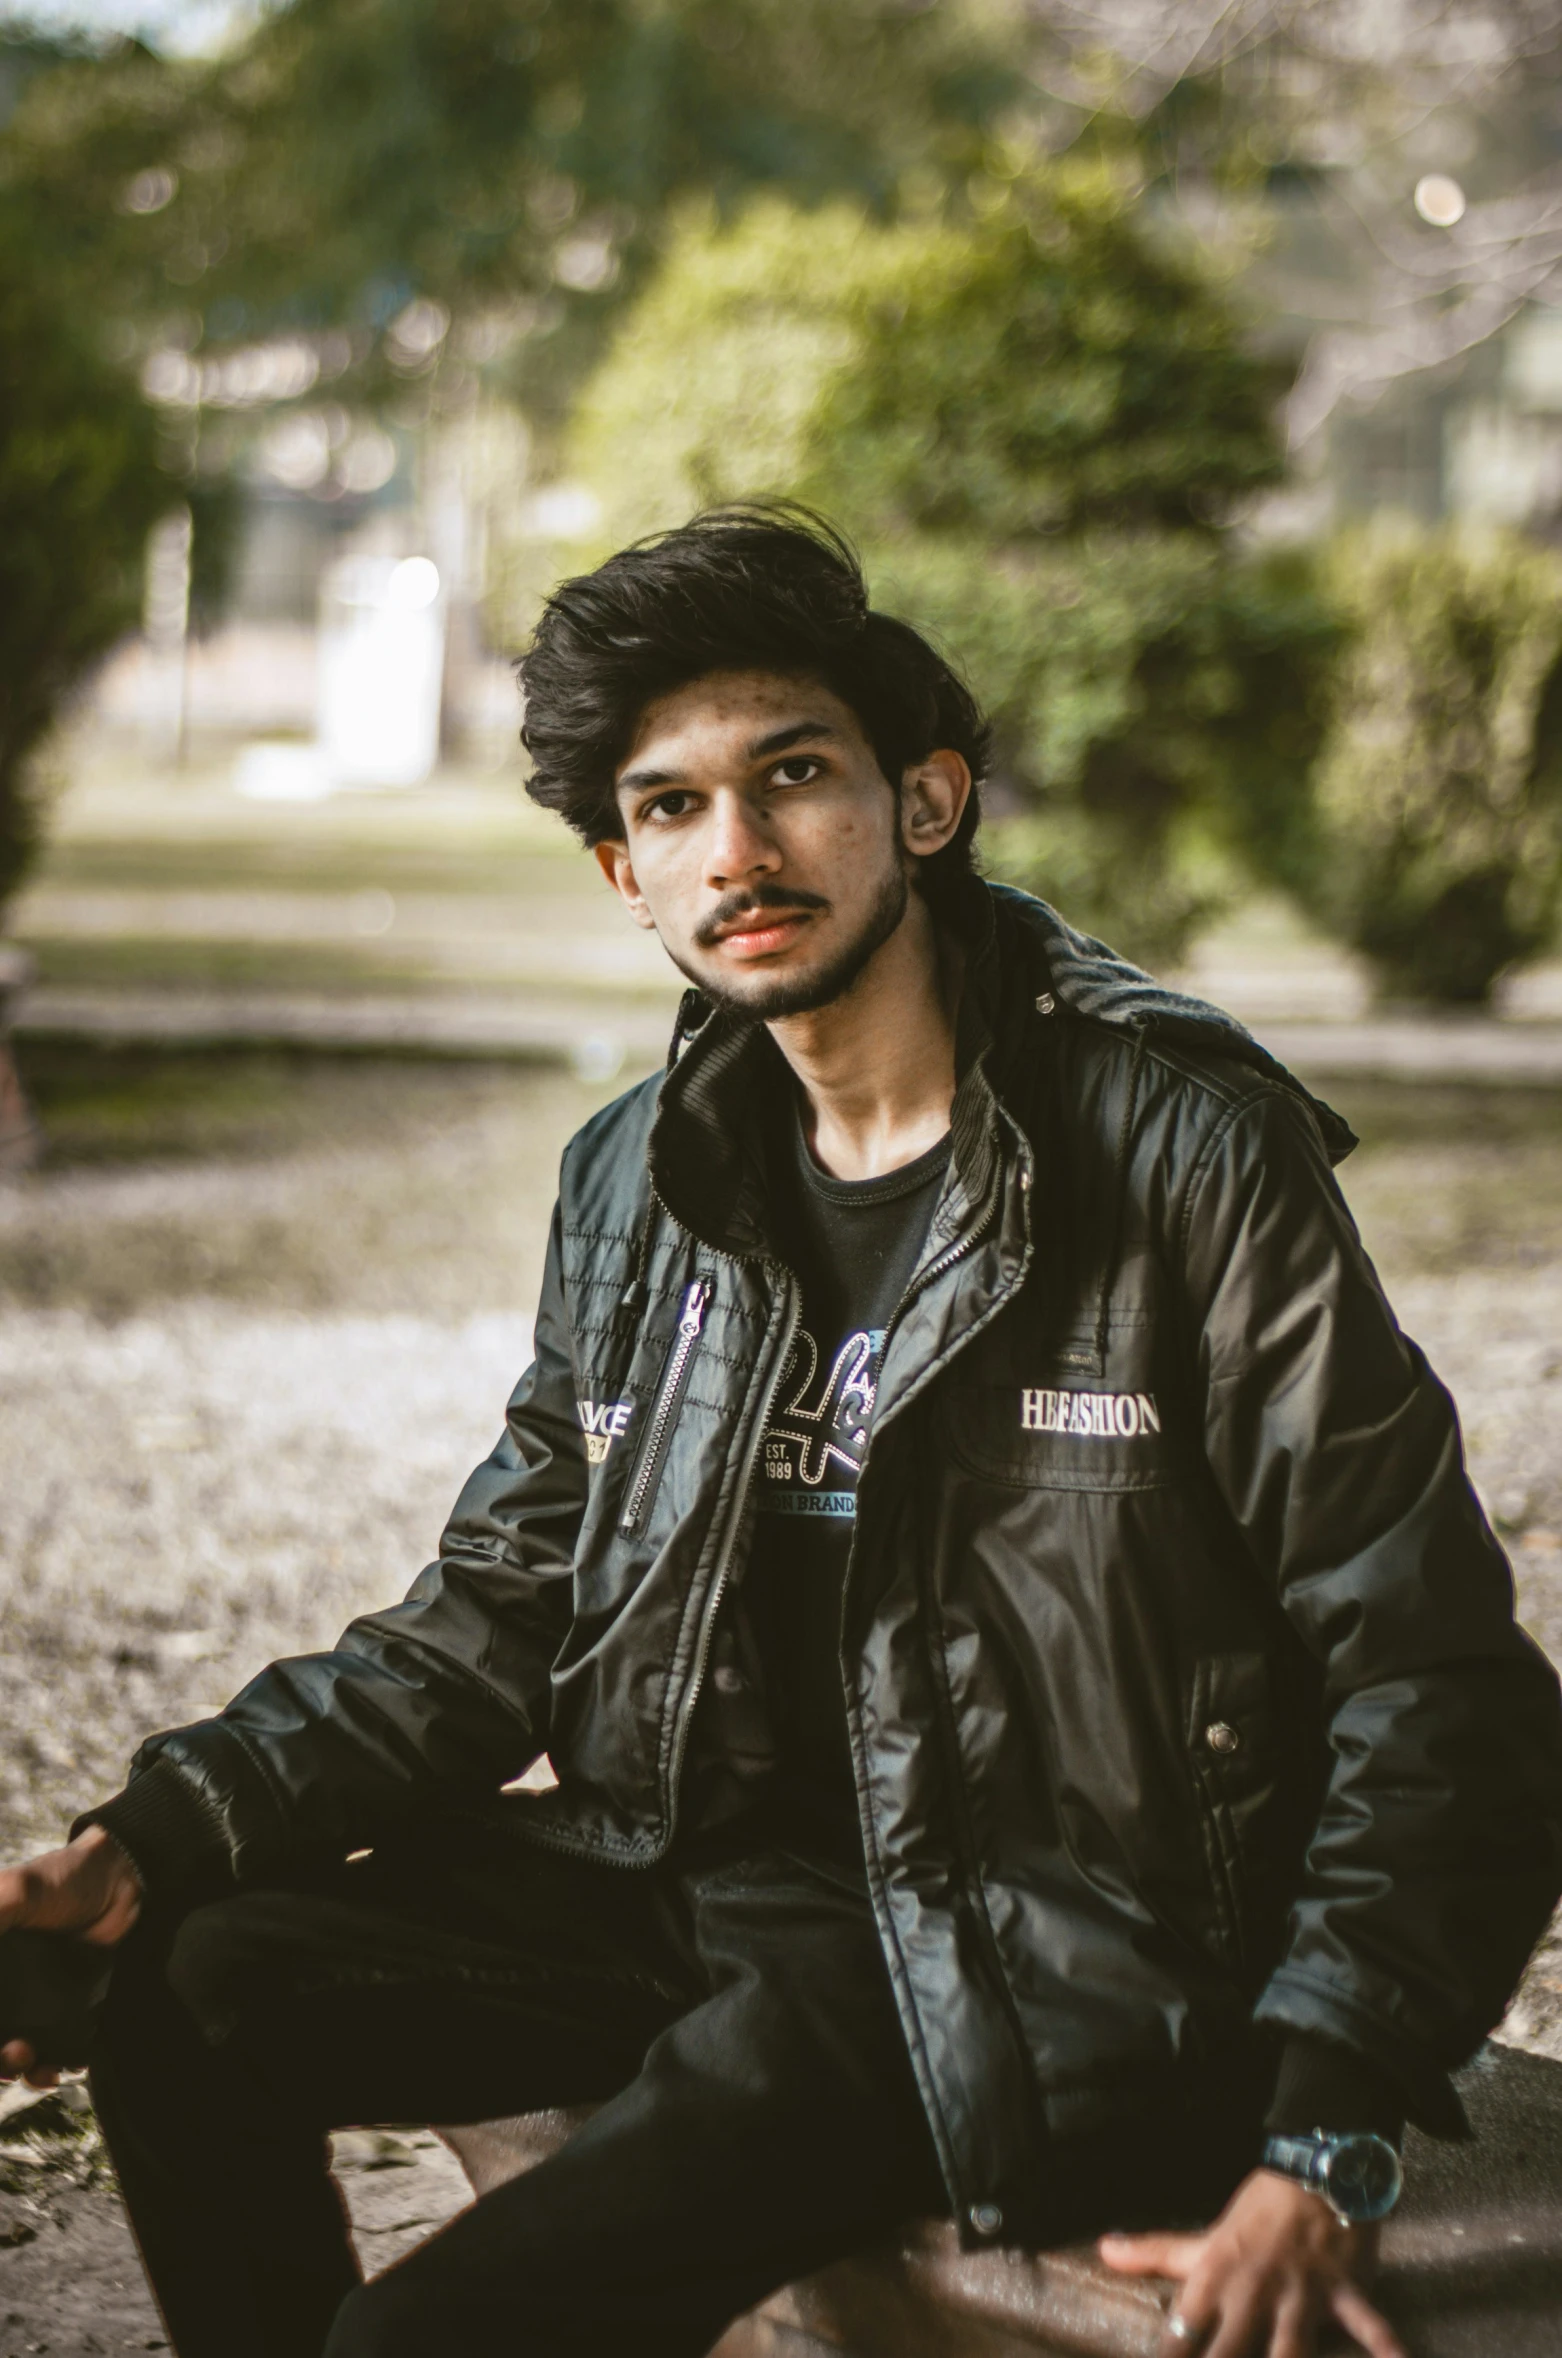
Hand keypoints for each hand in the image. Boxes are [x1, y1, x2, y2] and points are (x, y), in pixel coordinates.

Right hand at [0, 1827, 141, 2087]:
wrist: (121, 1883)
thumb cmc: (65, 1878)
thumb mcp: (20, 1889)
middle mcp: (2, 1986)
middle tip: (18, 2054)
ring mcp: (30, 2000)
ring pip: (12, 2049)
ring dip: (18, 2068)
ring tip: (37, 2065)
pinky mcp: (61, 2010)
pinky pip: (49, 2047)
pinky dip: (49, 2065)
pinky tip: (60, 2067)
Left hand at [1099, 2167, 1406, 2357]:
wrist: (1315, 2169)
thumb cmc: (1258, 2212)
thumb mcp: (1205, 2236)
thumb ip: (1155, 2251)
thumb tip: (1105, 2250)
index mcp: (1216, 2277)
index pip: (1182, 2333)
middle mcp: (1254, 2291)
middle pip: (1230, 2351)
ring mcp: (1301, 2293)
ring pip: (1291, 2349)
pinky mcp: (1345, 2291)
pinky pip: (1369, 2326)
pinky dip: (1387, 2347)